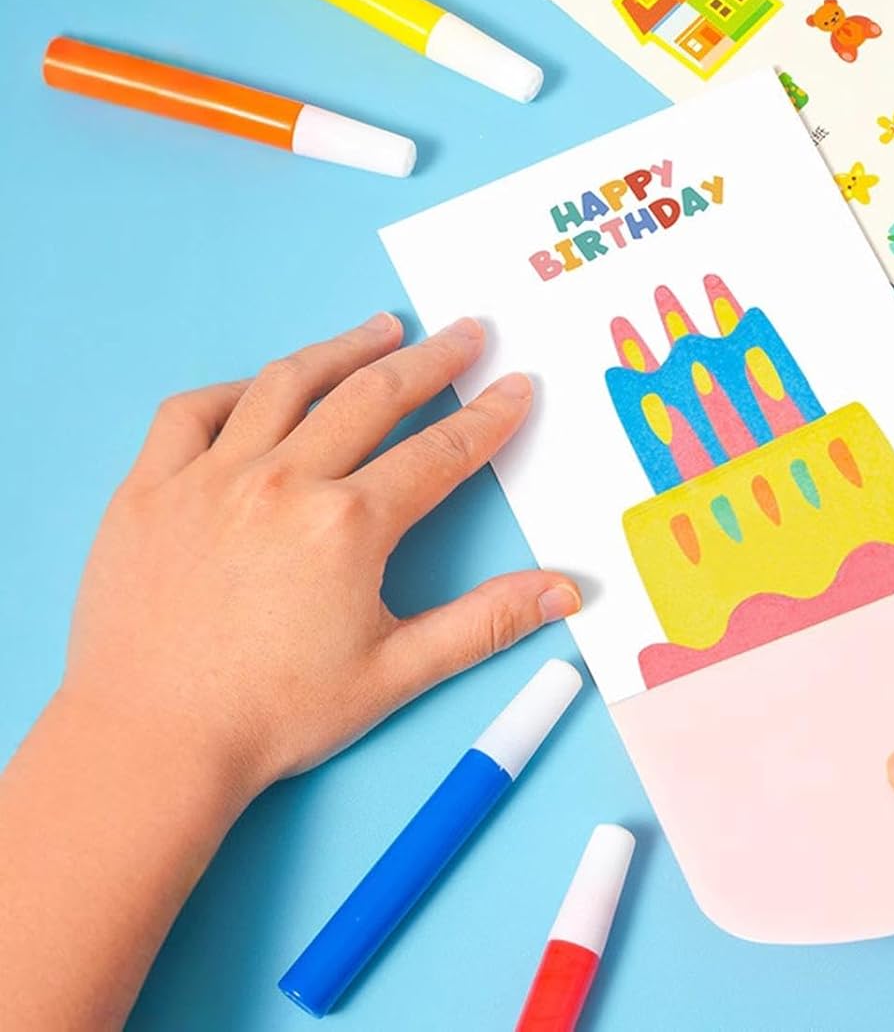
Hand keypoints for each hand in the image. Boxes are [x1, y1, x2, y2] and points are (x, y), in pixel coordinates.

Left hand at [63, 311, 578, 796]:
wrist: (147, 746)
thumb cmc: (271, 718)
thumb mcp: (396, 674)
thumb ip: (486, 623)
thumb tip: (565, 593)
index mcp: (348, 526)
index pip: (440, 452)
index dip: (488, 416)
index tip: (515, 386)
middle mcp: (283, 482)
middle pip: (373, 396)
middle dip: (430, 359)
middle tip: (465, 332)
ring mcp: (209, 478)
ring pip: (286, 383)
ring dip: (344, 349)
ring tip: (382, 328)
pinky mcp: (149, 489)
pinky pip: (190, 412)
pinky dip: (233, 389)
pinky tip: (262, 385)